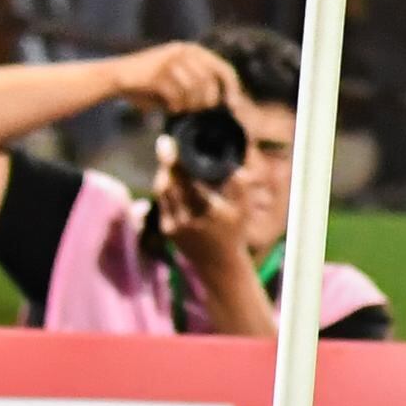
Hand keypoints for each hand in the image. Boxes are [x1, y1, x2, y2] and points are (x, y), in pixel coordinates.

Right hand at [115, 39, 241, 116]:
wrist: (116, 76)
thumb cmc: (151, 84)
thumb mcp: (179, 80)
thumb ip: (199, 85)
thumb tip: (226, 103)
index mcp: (194, 50)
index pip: (224, 69)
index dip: (232, 89)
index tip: (234, 106)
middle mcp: (185, 51)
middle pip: (211, 82)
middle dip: (207, 101)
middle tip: (195, 110)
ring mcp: (171, 60)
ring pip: (195, 90)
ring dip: (189, 105)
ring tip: (180, 108)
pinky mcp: (158, 73)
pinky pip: (177, 95)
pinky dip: (175, 106)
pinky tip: (169, 107)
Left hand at [153, 140, 253, 261]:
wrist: (217, 263)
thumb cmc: (234, 232)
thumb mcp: (244, 209)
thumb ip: (240, 187)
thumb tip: (235, 164)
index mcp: (209, 210)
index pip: (187, 180)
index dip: (176, 161)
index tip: (170, 143)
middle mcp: (189, 218)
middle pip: (169, 183)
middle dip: (166, 162)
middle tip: (165, 143)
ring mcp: (175, 225)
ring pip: (162, 192)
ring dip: (163, 172)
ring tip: (167, 155)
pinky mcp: (167, 229)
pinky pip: (162, 202)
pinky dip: (164, 186)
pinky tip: (168, 175)